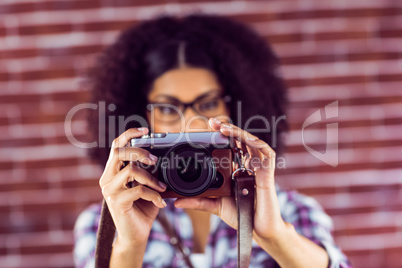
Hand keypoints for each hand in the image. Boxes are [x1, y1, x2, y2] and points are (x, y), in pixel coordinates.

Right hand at [99, 128, 167, 246]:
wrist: (136, 235)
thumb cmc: (142, 209)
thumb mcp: (147, 186)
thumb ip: (149, 172)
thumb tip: (161, 157)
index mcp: (113, 172)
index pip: (116, 146)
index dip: (129, 134)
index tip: (145, 129)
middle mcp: (107, 178)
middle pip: (119, 152)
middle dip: (140, 152)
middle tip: (154, 161)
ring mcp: (110, 190)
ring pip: (131, 170)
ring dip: (151, 178)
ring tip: (161, 187)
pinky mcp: (116, 202)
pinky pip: (138, 190)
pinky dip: (154, 194)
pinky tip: (161, 202)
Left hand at [174, 118, 287, 241]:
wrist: (256, 230)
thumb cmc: (241, 216)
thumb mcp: (215, 205)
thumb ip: (199, 201)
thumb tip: (177, 202)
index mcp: (238, 169)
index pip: (230, 147)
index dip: (221, 136)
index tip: (207, 129)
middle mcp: (248, 165)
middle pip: (239, 141)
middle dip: (227, 129)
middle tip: (212, 122)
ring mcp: (259, 167)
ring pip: (251, 142)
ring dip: (238, 133)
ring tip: (223, 128)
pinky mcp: (268, 172)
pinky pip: (265, 152)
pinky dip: (255, 142)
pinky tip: (243, 138)